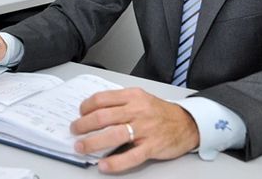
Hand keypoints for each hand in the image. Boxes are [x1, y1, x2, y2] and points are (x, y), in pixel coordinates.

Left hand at [71, 88, 199, 172]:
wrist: (187, 123)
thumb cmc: (160, 112)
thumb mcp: (140, 99)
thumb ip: (120, 103)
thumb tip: (93, 112)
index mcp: (133, 96)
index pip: (102, 99)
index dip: (86, 107)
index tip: (79, 114)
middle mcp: (137, 111)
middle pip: (103, 117)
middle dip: (83, 125)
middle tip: (74, 130)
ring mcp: (145, 129)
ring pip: (113, 135)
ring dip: (92, 142)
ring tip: (81, 147)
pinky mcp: (152, 147)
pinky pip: (131, 156)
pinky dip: (115, 162)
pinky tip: (104, 165)